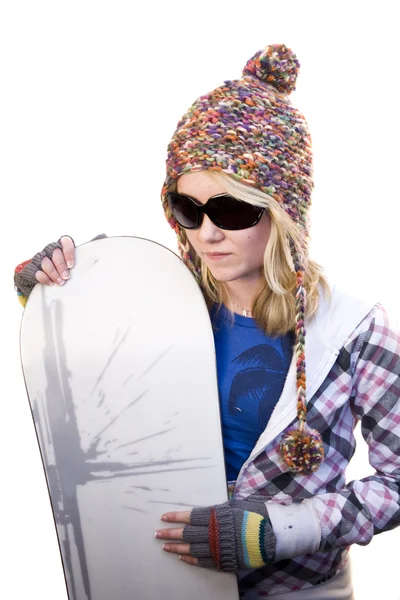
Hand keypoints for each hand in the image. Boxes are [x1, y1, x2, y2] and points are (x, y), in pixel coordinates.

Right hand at [35, 236, 74, 285]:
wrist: (45, 279)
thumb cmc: (63, 270)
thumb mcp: (72, 264)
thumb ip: (79, 260)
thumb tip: (93, 254)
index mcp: (62, 246)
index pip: (65, 241)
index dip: (68, 252)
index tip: (71, 265)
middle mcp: (50, 250)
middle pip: (54, 252)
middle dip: (61, 265)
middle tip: (66, 276)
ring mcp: (40, 258)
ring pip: (45, 261)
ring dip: (53, 273)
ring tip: (60, 282)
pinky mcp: (32, 268)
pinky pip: (37, 271)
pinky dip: (44, 278)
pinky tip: (51, 283)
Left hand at [155, 500, 276, 571]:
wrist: (273, 535)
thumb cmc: (255, 515)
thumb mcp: (235, 505)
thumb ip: (218, 509)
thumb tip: (206, 510)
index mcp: (216, 516)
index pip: (190, 516)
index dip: (175, 517)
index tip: (163, 517)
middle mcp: (214, 533)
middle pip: (187, 534)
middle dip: (170, 533)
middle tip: (157, 534)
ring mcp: (218, 549)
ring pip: (192, 549)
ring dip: (177, 548)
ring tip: (165, 547)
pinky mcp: (224, 561)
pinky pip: (203, 562)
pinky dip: (191, 560)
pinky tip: (183, 558)